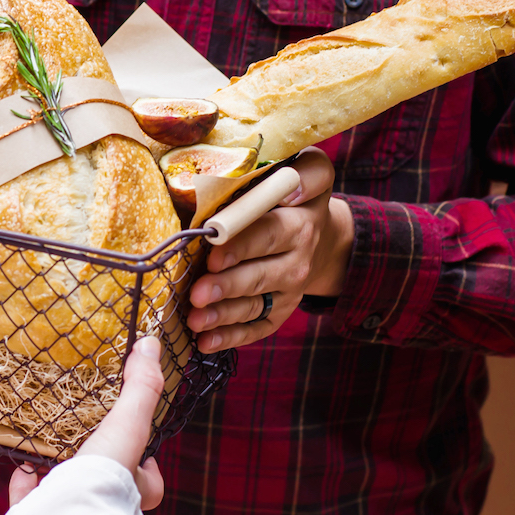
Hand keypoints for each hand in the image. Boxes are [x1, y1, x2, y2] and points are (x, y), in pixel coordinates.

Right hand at [8, 335, 165, 510]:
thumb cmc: (101, 479)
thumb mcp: (127, 427)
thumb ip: (140, 389)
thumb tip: (151, 344)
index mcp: (131, 493)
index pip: (150, 481)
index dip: (148, 463)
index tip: (139, 442)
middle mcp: (104, 510)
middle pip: (107, 486)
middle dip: (99, 464)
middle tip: (88, 437)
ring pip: (68, 494)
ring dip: (61, 472)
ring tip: (51, 445)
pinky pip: (31, 503)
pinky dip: (27, 485)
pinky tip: (21, 468)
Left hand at [186, 148, 352, 353]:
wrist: (319, 235)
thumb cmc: (296, 195)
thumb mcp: (311, 171)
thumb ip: (304, 172)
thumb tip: (289, 185)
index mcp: (299, 224)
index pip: (269, 234)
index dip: (242, 245)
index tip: (213, 252)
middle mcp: (297, 262)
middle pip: (260, 276)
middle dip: (227, 286)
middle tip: (197, 293)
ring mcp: (287, 291)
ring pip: (254, 306)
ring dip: (222, 315)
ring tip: (195, 320)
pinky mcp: (278, 312)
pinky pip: (256, 329)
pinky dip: (230, 338)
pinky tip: (205, 343)